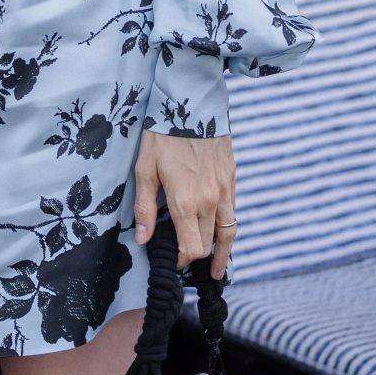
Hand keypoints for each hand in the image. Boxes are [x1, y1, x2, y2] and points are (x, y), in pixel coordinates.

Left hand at [134, 131, 236, 279]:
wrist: (192, 104)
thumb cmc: (162, 136)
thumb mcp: (144, 169)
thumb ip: (145, 208)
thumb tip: (142, 239)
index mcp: (185, 202)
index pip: (190, 249)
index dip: (180, 260)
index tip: (171, 261)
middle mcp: (209, 201)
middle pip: (207, 244)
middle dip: (196, 257)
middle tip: (186, 265)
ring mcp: (224, 191)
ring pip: (228, 233)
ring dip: (222, 253)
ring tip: (217, 270)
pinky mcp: (231, 179)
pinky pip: (232, 213)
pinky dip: (227, 229)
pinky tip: (221, 234)